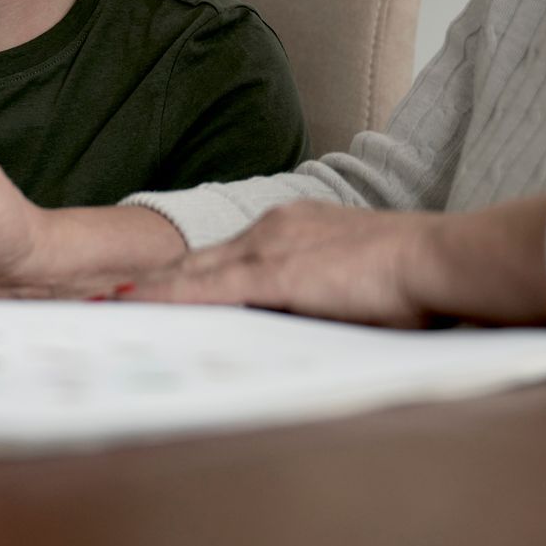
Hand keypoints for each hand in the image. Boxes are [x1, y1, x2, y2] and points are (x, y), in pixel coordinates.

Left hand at [119, 202, 439, 324]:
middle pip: (198, 259)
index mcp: (293, 226)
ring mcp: (268, 247)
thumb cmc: (415, 277)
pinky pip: (204, 289)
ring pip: (192, 271)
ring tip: (107, 305)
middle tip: (109, 297)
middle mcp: (272, 227)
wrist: (437, 259)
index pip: (225, 255)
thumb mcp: (356, 279)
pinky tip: (137, 307)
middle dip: (154, 280)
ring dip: (149, 290)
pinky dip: (167, 298)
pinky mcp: (272, 273)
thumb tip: (305, 318)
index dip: (187, 274)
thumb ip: (321, 293)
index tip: (154, 287)